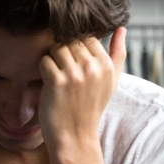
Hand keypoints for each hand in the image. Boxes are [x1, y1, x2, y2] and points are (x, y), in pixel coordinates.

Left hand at [38, 28, 126, 148]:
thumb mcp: (111, 81)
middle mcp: (93, 67)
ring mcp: (75, 73)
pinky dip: (43, 69)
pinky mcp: (57, 81)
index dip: (76, 48)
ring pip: (56, 48)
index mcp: (107, 64)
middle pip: (70, 41)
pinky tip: (49, 82)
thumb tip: (121, 28)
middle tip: (62, 70)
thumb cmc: (91, 107)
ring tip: (56, 75)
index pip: (87, 37)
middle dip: (63, 52)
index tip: (74, 64)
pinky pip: (44, 60)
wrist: (75, 136)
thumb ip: (118, 53)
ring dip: (52, 59)